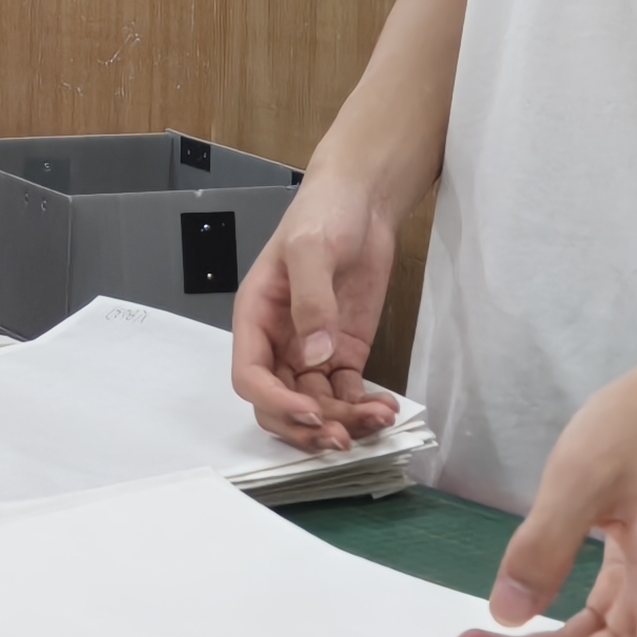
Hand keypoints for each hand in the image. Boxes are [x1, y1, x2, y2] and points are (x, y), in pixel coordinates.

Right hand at [230, 185, 403, 450]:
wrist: (362, 201)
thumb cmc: (323, 213)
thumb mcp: (311, 249)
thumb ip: (311, 302)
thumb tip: (315, 355)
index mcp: (256, 318)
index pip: (251, 376)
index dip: (275, 402)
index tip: (310, 412)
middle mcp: (279, 342)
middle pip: (280, 402)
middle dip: (309, 425)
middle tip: (344, 435)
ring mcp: (312, 350)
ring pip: (316, 404)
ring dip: (343, 420)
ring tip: (379, 418)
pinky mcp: (344, 352)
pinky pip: (346, 391)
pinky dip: (363, 406)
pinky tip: (385, 406)